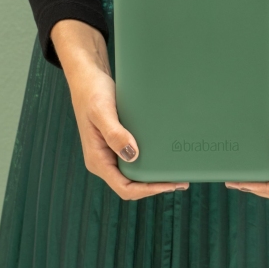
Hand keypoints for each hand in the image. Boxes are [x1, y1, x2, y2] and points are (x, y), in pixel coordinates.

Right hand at [52, 19, 189, 199]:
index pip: (124, 187)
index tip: (168, 184)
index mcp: (97, 159)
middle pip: (131, 184)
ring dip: (153, 175)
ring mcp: (110, 152)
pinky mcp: (117, 142)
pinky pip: (134, 159)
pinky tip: (164, 155)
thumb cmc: (92, 92)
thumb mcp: (102, 111)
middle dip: (155, 185)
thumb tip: (132, 155)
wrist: (88, 77)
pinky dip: (149, 161)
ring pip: (133, 173)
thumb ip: (115, 134)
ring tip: (176, 171)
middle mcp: (103, 160)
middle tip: (180, 180)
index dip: (147, 190)